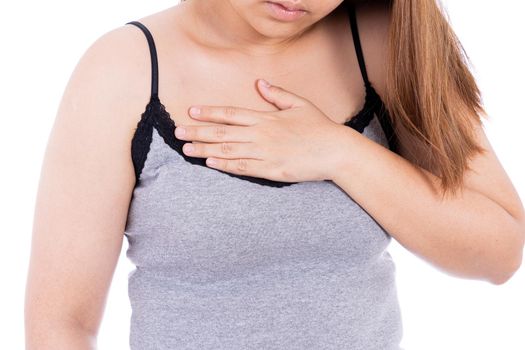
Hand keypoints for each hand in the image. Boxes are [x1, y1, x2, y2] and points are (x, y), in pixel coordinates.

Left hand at [174, 79, 348, 182]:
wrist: (335, 151)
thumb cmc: (319, 127)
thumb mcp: (299, 104)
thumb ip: (277, 94)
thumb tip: (260, 83)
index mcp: (265, 118)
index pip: (231, 114)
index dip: (210, 113)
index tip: (192, 112)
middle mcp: (260, 134)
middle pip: (222, 133)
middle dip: (198, 132)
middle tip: (178, 132)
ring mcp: (264, 153)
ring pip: (228, 151)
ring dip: (205, 150)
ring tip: (186, 149)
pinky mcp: (270, 170)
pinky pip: (243, 167)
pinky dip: (225, 165)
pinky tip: (210, 164)